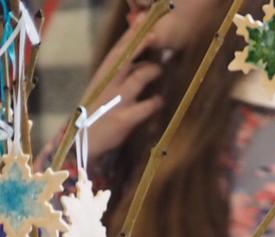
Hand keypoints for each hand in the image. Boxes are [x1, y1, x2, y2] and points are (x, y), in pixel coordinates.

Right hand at [84, 28, 164, 161]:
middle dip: (139, 45)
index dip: (130, 38)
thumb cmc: (98, 115)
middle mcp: (108, 85)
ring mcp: (115, 102)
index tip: (141, 23)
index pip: (117, 53)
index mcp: (103, 77)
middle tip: (153, 34)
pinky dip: (155, 103)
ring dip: (152, 72)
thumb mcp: (106, 92)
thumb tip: (142, 64)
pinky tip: (160, 101)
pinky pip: (145, 107)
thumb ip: (122, 78)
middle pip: (124, 60)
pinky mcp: (123, 119)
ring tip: (159, 70)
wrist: (83, 143)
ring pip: (137, 80)